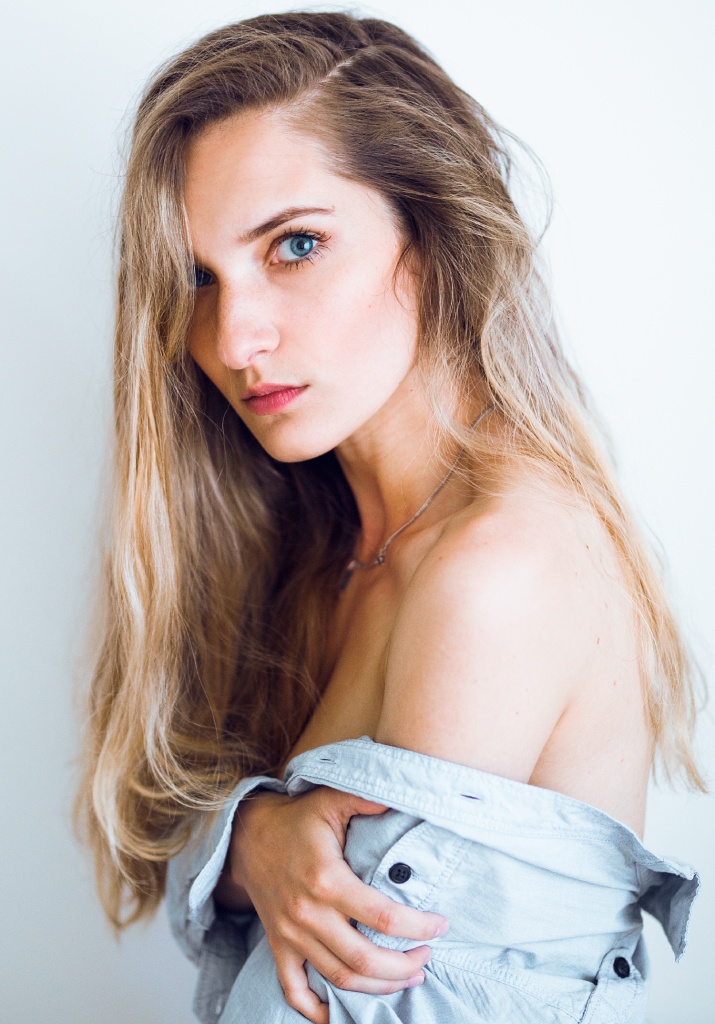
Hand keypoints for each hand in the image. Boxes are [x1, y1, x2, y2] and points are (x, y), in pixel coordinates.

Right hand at [227, 785, 448, 1023]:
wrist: (246, 835)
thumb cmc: (297, 818)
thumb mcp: (331, 798)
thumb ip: (366, 797)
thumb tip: (403, 796)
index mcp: (327, 879)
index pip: (383, 917)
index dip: (418, 927)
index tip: (441, 926)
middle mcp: (308, 913)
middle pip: (364, 960)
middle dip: (403, 967)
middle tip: (427, 958)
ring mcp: (290, 935)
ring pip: (339, 979)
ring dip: (378, 987)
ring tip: (407, 978)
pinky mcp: (278, 945)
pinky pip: (295, 990)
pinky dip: (317, 1011)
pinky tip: (342, 1014)